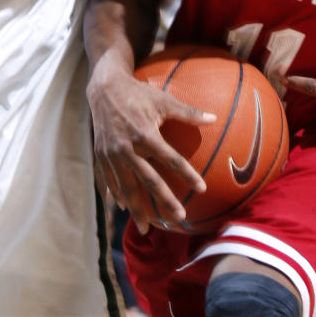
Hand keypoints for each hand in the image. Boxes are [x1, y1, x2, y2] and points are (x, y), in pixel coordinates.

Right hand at [87, 69, 214, 233]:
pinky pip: (109, 181)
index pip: (170, 159)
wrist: (104, 88)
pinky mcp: (101, 156)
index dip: (187, 174)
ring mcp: (112, 154)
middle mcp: (127, 148)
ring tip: (145, 228)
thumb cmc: (138, 94)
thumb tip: (214, 118)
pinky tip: (124, 208)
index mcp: (145, 134)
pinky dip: (116, 195)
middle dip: (164, 201)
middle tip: (179, 217)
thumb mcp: (164, 100)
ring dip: (136, 209)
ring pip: (126, 187)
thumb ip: (188, 112)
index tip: (201, 188)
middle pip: (148, 180)